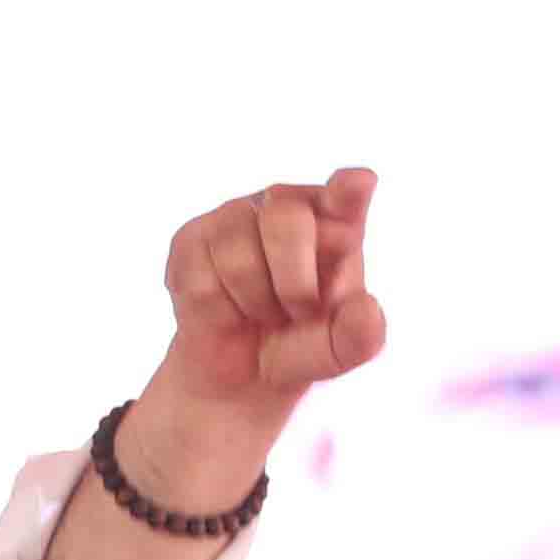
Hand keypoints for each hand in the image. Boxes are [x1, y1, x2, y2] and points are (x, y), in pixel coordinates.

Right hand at [156, 170, 386, 405]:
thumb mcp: (338, 351)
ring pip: (239, 255)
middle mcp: (286, 205)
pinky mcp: (192, 240)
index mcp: (337, 222)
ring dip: (256, 303)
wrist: (245, 375)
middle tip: (299, 312)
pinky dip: (220, 311)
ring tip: (263, 312)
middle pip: (287, 219)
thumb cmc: (302, 346)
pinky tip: (228, 310)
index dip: (347, 191)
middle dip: (295, 284)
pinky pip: (202, 280)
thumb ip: (358, 336)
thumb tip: (368, 310)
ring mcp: (235, 217)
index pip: (345, 196)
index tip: (357, 185)